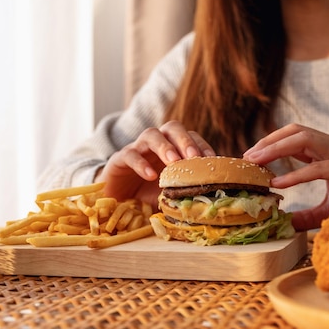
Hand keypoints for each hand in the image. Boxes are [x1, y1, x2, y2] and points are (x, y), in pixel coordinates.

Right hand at [96, 120, 215, 206]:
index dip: (202, 146)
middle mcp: (157, 143)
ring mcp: (138, 148)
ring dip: (165, 146)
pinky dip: (141, 163)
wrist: (118, 200)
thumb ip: (187, 191)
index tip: (211, 160)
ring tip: (173, 162)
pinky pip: (130, 154)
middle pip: (172, 128)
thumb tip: (211, 198)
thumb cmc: (148, 193)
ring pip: (151, 134)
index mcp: (174, 148)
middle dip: (185, 140)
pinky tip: (150, 175)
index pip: (191, 137)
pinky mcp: (119, 159)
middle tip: (192, 157)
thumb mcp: (171, 193)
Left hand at [243, 123, 328, 230]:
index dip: (270, 143)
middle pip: (295, 131)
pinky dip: (297, 174)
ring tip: (256, 163)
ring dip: (276, 149)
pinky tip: (279, 184)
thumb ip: (307, 215)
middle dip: (268, 141)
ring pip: (305, 140)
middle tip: (246, 157)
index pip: (294, 137)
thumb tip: (285, 224)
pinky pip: (320, 167)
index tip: (249, 158)